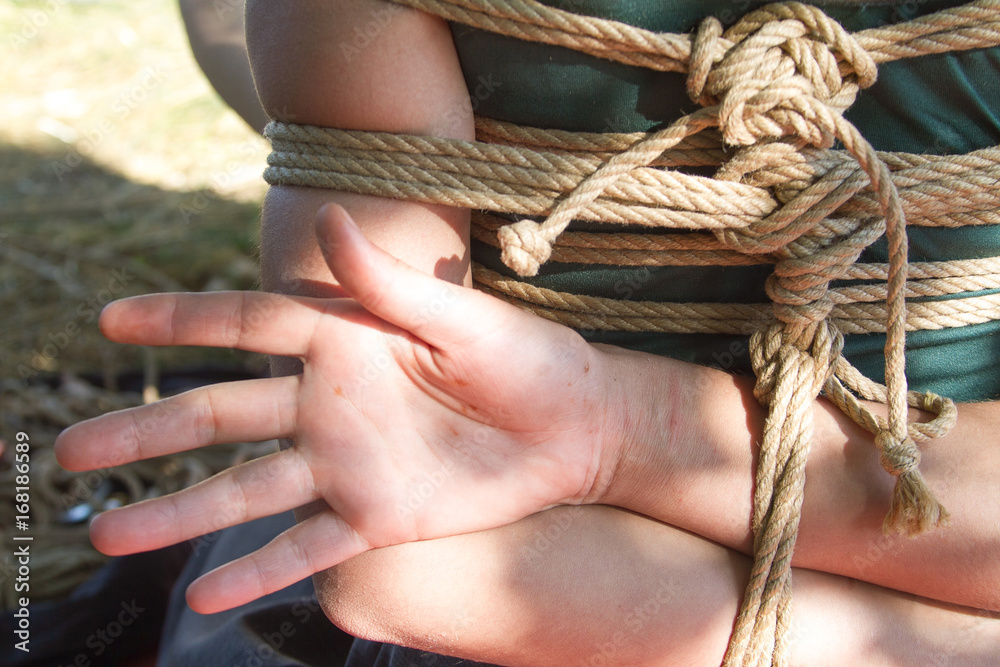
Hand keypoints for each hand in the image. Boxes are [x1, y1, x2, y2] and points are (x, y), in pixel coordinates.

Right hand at [55, 205, 614, 612]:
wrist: (574, 428)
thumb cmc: (526, 358)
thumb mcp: (460, 316)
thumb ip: (388, 283)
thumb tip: (332, 217)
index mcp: (344, 341)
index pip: (246, 327)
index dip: (180, 322)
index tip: (112, 323)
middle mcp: (330, 404)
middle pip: (222, 417)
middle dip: (149, 431)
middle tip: (74, 449)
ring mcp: (347, 465)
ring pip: (246, 492)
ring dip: (180, 515)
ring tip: (109, 534)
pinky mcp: (378, 517)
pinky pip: (307, 548)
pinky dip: (258, 573)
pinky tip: (204, 597)